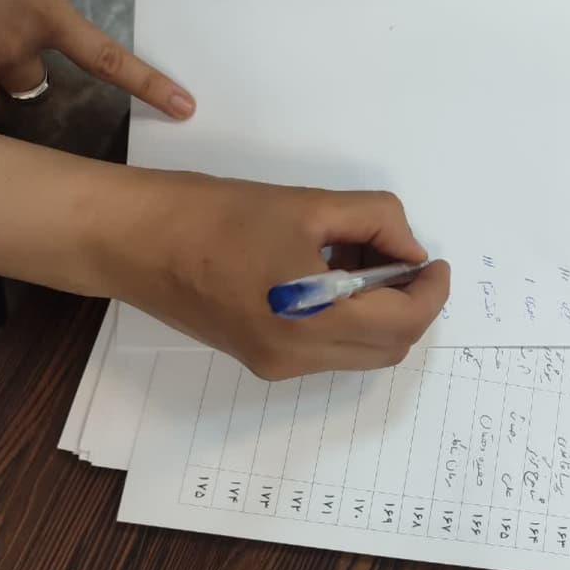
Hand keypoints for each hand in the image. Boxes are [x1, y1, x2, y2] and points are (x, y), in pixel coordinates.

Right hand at [108, 172, 450, 378]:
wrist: (133, 239)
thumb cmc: (214, 214)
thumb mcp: (310, 203)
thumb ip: (376, 222)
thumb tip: (408, 251)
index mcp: (314, 321)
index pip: (404, 322)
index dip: (432, 292)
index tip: (436, 263)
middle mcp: (299, 358)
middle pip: (390, 348)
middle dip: (410, 306)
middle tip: (402, 259)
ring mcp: (278, 366)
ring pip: (362, 355)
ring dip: (381, 315)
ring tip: (363, 261)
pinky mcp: (261, 361)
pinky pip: (329, 351)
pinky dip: (349, 321)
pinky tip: (331, 277)